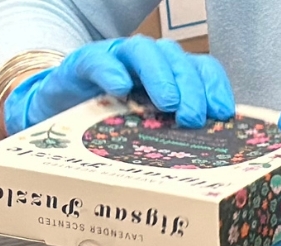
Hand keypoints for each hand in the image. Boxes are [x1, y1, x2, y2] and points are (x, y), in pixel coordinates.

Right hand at [3, 36, 233, 133]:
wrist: (58, 109)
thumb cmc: (107, 120)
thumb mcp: (144, 130)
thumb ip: (170, 133)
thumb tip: (206, 159)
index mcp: (169, 74)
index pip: (201, 69)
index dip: (214, 87)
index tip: (222, 113)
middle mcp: (147, 61)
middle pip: (177, 60)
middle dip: (190, 88)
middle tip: (192, 117)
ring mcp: (117, 57)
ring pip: (145, 52)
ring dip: (160, 76)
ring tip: (166, 103)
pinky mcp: (85, 62)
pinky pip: (99, 60)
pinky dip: (111, 72)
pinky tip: (120, 89)